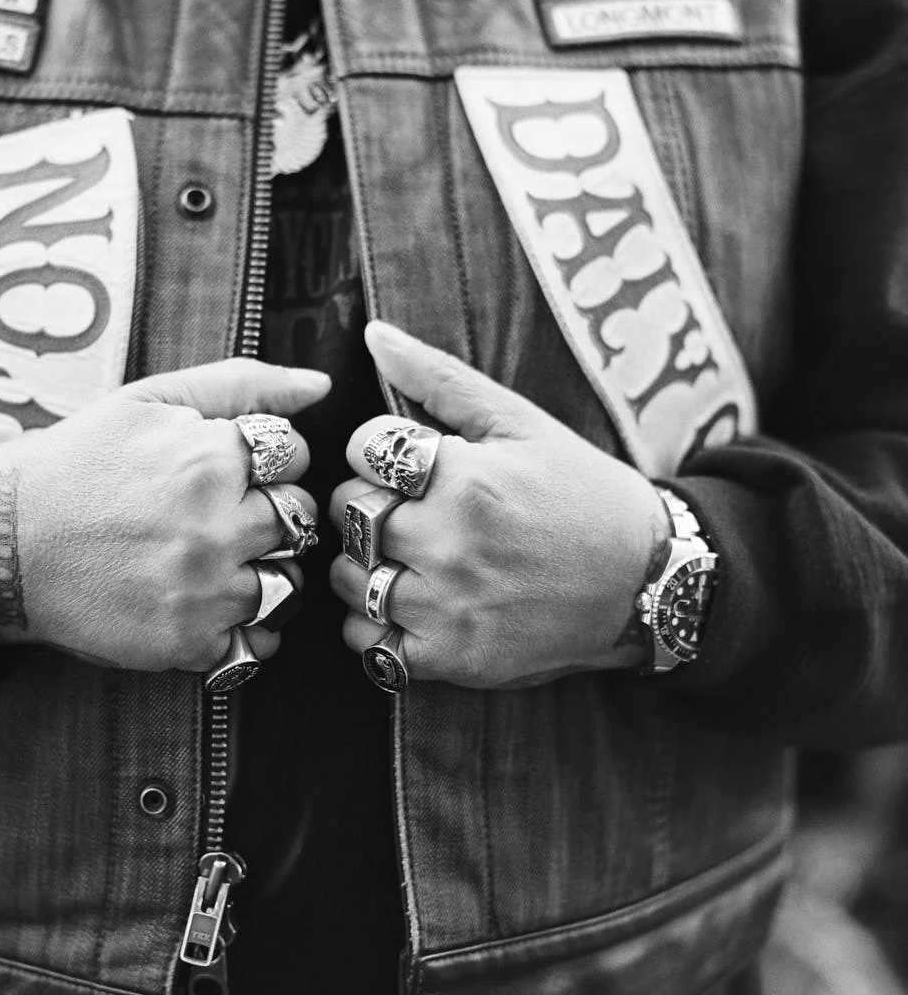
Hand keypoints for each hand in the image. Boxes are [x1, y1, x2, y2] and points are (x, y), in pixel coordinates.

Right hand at [0, 358, 328, 670]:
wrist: (2, 543)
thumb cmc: (79, 463)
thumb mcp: (150, 400)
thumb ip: (240, 384)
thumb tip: (319, 384)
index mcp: (210, 458)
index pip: (296, 457)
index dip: (263, 463)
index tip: (224, 472)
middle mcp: (215, 526)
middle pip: (299, 519)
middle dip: (267, 513)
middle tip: (216, 515)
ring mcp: (204, 589)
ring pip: (289, 583)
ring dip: (263, 572)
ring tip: (212, 561)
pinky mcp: (188, 641)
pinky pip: (259, 641)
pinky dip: (244, 627)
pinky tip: (207, 604)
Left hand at [329, 322, 668, 689]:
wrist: (648, 582)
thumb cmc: (581, 492)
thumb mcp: (519, 422)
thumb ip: (439, 378)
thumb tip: (374, 335)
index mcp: (465, 479)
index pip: (361, 449)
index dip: (379, 450)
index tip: (410, 463)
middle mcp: (451, 546)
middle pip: (348, 513)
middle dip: (368, 503)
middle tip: (407, 507)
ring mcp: (449, 608)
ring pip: (347, 578)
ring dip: (363, 562)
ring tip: (407, 554)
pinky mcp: (453, 659)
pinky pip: (367, 643)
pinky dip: (373, 623)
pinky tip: (410, 600)